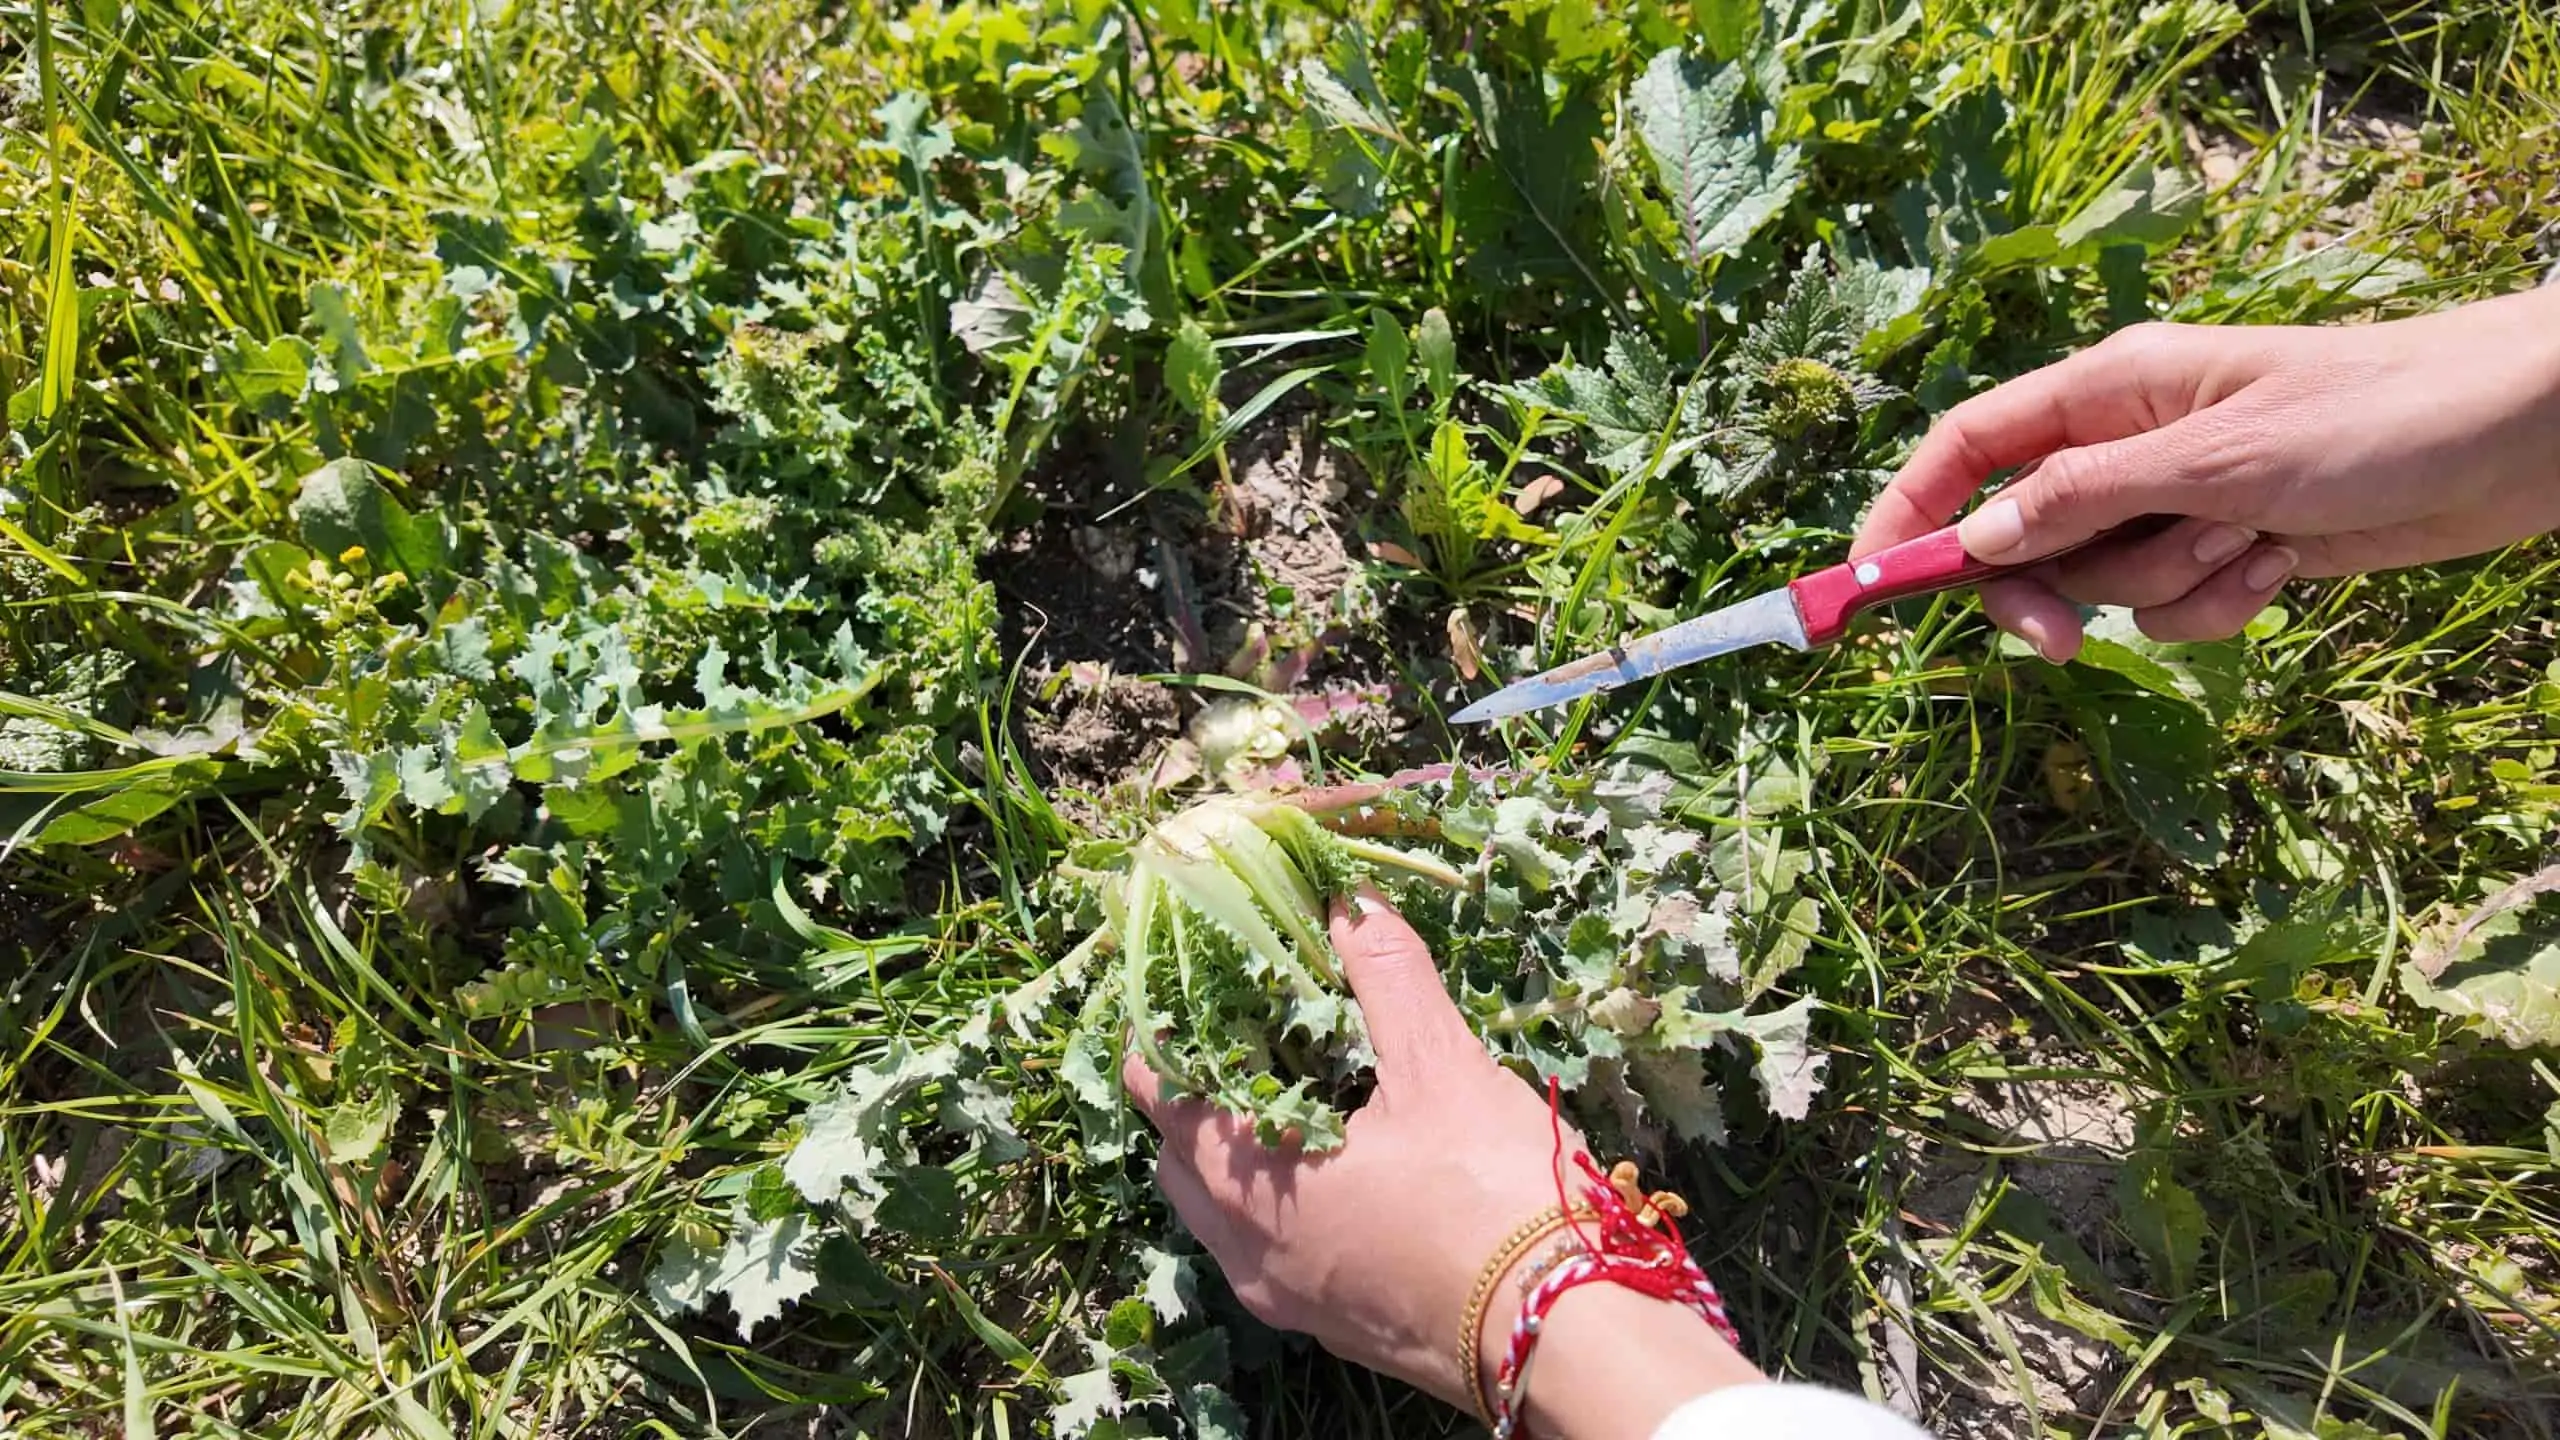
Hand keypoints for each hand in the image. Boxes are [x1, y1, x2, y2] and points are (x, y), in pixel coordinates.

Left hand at [1122, 887, 1761, 1435]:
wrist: (1566, 1333)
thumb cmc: (1493, 1192)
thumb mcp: (1441, 1065)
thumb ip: (1386, 976)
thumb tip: (1348, 902)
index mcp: (1247, 1176)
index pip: (1159, 1092)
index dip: (1165, 1032)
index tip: (1190, 988)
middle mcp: (1246, 1247)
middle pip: (1179, 1159)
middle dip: (1196, 1096)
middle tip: (1243, 1036)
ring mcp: (1288, 1297)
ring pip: (1223, 1217)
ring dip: (1237, 1157)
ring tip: (1292, 1097)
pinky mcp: (1334, 1327)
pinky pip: (1274, 1256)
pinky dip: (1281, 1207)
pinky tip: (1341, 1172)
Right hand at [1853, 286, 2559, 658]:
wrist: (2519, 437)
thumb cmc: (2376, 415)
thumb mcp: (2215, 457)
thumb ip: (2085, 499)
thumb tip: (1974, 544)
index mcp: (2110, 391)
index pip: (1967, 447)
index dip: (1905, 511)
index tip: (1868, 589)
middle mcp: (2131, 444)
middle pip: (2020, 535)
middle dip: (2040, 590)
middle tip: (2056, 643)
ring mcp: (2180, 501)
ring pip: (2105, 582)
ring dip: (2164, 588)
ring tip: (2249, 545)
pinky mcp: (2233, 550)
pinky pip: (2175, 609)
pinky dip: (2218, 607)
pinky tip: (2282, 569)